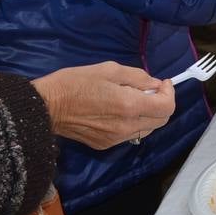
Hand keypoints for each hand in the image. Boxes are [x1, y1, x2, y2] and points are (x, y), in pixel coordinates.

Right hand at [32, 62, 174, 149]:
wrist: (45, 107)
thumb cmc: (75, 82)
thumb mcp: (109, 69)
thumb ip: (138, 77)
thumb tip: (155, 84)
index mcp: (129, 105)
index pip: (167, 107)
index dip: (170, 93)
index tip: (162, 83)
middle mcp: (126, 126)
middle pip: (161, 121)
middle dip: (161, 103)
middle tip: (149, 89)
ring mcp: (115, 139)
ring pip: (147, 129)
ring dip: (148, 114)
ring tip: (132, 99)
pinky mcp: (104, 145)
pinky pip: (129, 134)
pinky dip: (133, 123)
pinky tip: (118, 111)